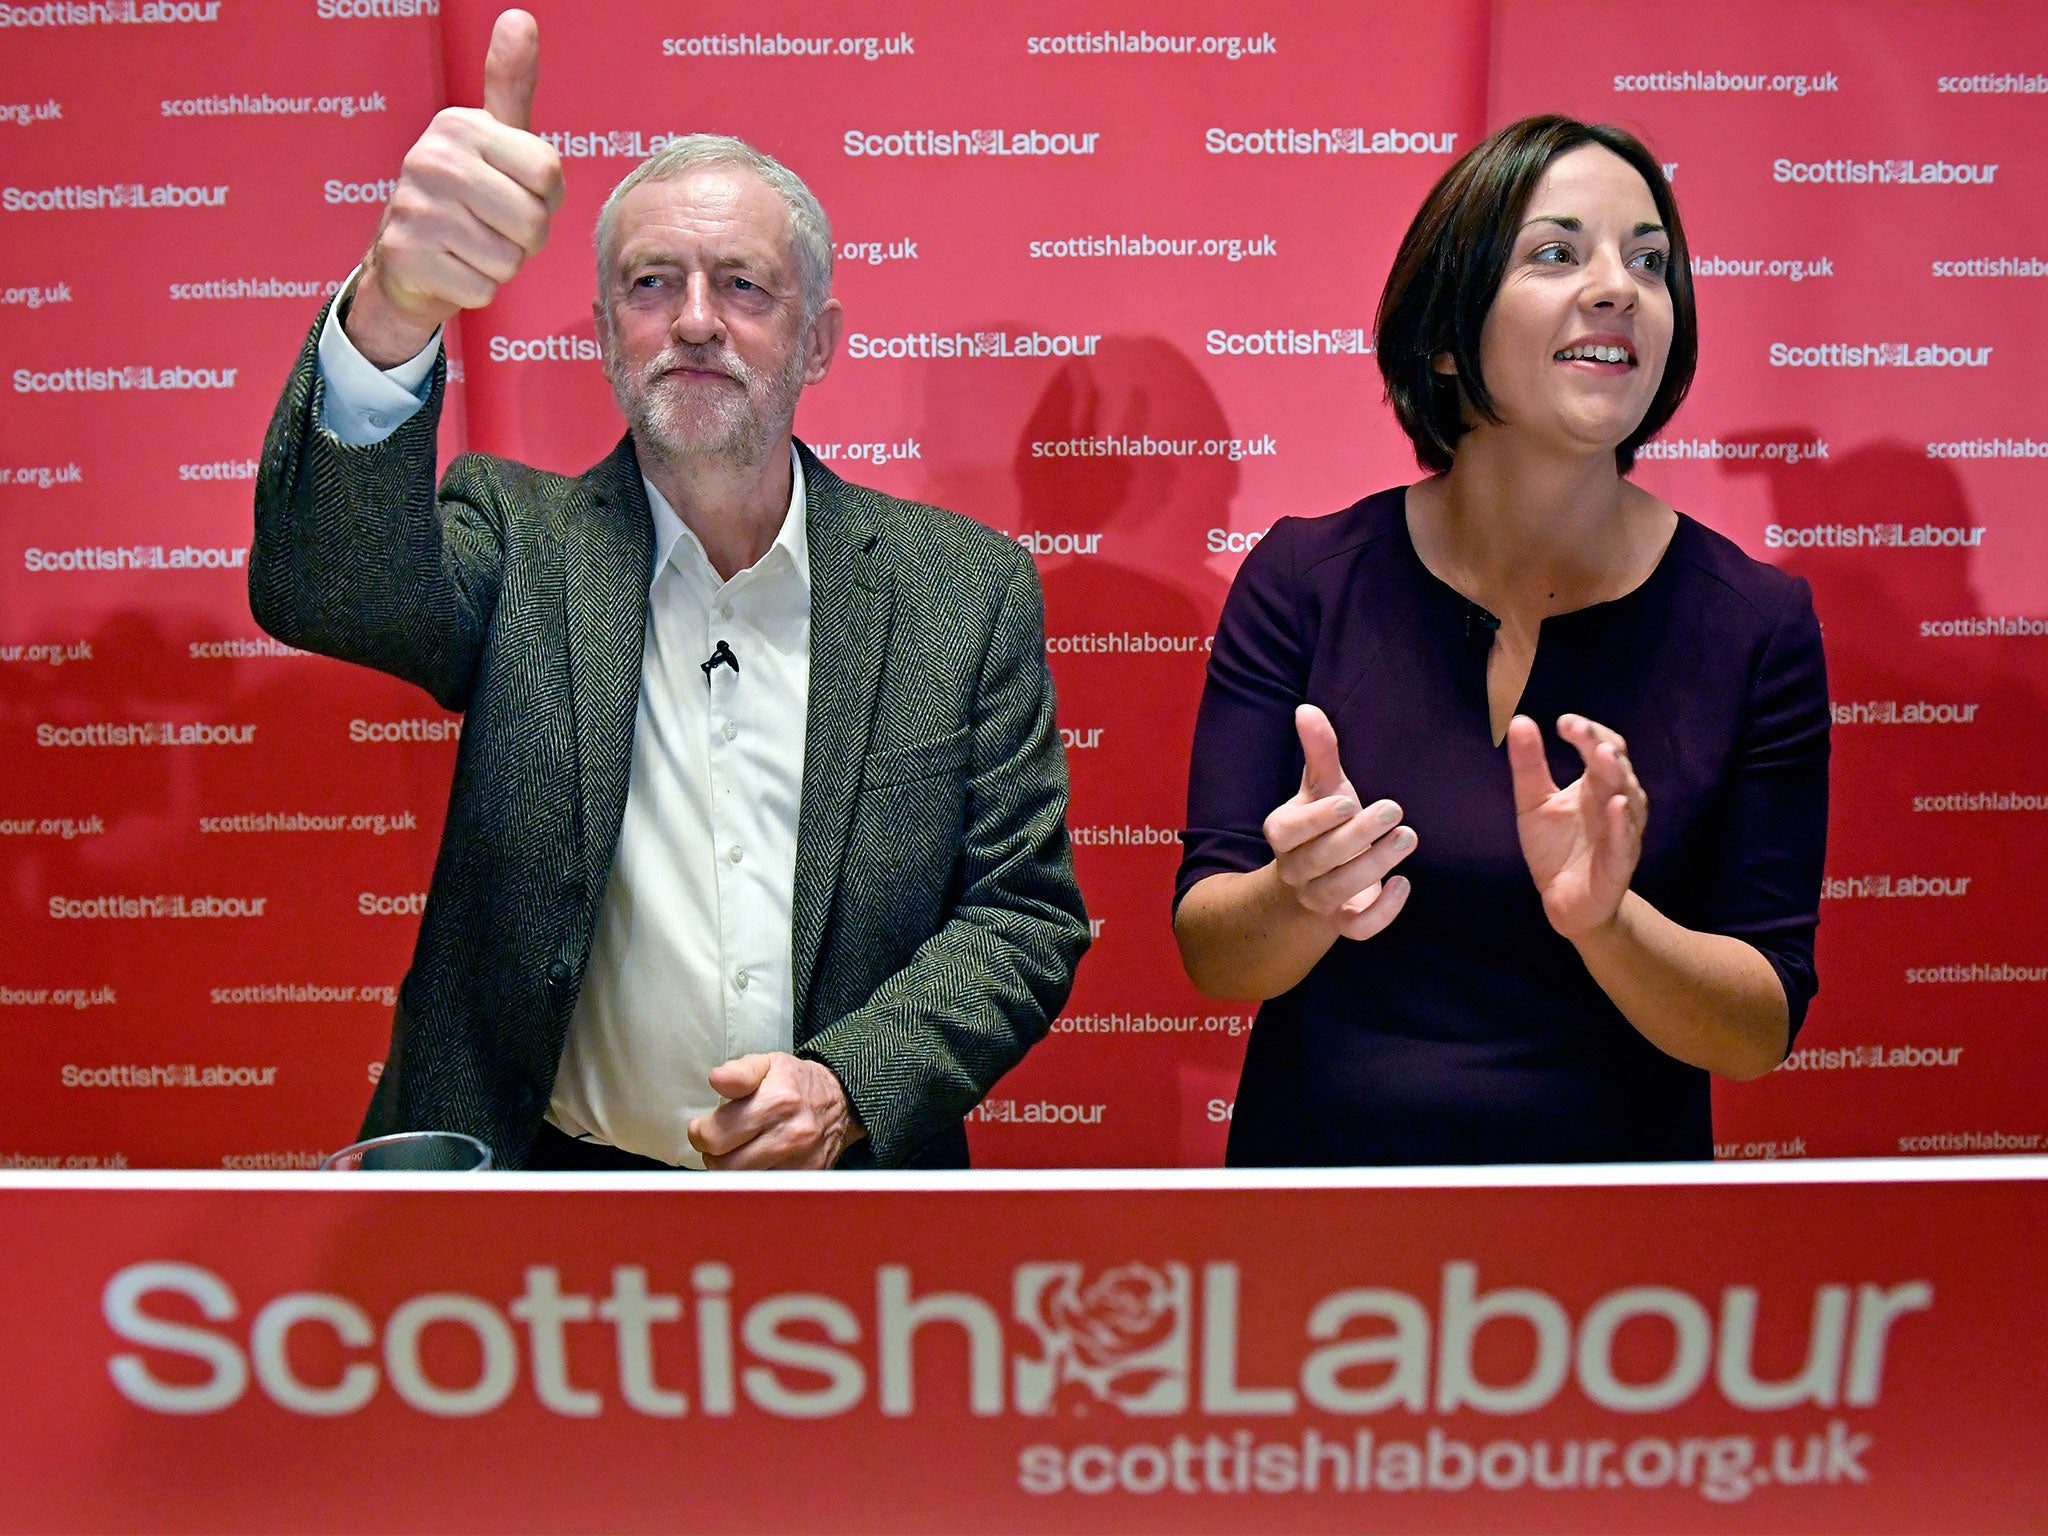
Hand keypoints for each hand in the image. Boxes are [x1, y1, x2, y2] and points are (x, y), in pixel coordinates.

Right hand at [345, 9, 564, 365]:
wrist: (406, 259)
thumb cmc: (466, 197)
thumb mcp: (493, 138)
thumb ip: (510, 84)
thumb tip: (520, 17)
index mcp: (460, 126)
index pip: (548, 175)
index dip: (545, 198)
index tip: (517, 193)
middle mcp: (431, 158)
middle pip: (533, 221)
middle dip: (526, 238)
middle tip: (495, 227)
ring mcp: (415, 207)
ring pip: (509, 259)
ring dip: (502, 265)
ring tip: (473, 247)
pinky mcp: (407, 255)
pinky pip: (483, 289)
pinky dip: (477, 289)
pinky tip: (453, 268)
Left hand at [686, 1053, 865, 1169]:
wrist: (840, 1101)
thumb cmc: (794, 1082)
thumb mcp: (767, 1064)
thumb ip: (739, 1072)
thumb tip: (716, 1079)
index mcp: (777, 1100)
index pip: (716, 1134)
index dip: (700, 1133)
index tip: (703, 1127)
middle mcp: (791, 1133)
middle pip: (725, 1165)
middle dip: (712, 1155)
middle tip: (717, 1144)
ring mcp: (800, 1160)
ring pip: (742, 1183)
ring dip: (730, 1171)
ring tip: (734, 1154)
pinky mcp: (806, 1178)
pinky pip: (765, 1190)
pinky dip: (753, 1182)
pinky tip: (754, 1165)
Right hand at [1262, 704, 1415, 941]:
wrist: (1318, 877)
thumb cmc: (1324, 822)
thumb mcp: (1322, 786)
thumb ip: (1319, 751)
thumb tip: (1307, 709)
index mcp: (1282, 834)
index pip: (1289, 832)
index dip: (1317, 820)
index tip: (1349, 801)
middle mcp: (1294, 871)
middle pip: (1318, 861)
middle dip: (1357, 837)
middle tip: (1394, 809)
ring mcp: (1317, 900)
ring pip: (1338, 892)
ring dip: (1374, 866)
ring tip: (1407, 837)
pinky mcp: (1344, 922)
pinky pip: (1358, 929)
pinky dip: (1383, 912)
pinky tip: (1404, 883)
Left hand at [1506, 712, 1648, 939]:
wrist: (1563, 900)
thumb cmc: (1555, 847)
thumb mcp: (1533, 802)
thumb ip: (1529, 765)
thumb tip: (1518, 720)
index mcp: (1596, 784)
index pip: (1602, 747)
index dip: (1588, 733)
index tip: (1564, 722)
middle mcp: (1616, 802)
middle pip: (1617, 768)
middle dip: (1602, 747)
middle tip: (1583, 733)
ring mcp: (1621, 832)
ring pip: (1628, 799)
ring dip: (1618, 777)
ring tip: (1605, 756)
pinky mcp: (1619, 862)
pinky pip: (1624, 840)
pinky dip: (1622, 823)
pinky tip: (1615, 804)